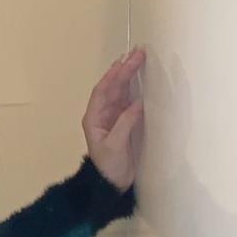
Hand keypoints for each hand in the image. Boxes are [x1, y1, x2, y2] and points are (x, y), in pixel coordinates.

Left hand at [82, 47, 145, 190]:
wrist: (112, 184)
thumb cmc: (109, 166)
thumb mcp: (115, 145)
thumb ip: (126, 122)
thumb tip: (139, 102)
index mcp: (94, 118)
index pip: (103, 91)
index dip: (113, 76)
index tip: (125, 62)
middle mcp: (102, 114)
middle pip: (113, 87)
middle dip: (124, 70)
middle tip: (138, 53)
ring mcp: (114, 117)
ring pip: (121, 91)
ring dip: (130, 76)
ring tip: (139, 59)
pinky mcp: (125, 122)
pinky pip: (129, 101)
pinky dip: (136, 88)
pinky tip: (142, 79)